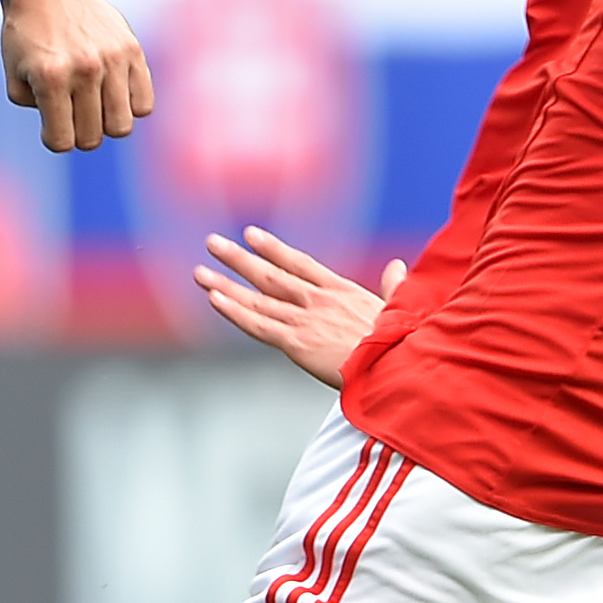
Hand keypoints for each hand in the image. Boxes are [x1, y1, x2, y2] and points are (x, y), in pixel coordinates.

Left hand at [0, 0, 152, 151]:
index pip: (62, 142)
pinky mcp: (132, 49)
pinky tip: (114, 92)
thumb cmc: (26, 33)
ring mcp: (112, 59)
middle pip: (92, 138)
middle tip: (71, 111)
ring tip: (94, 104)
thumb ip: (37, 110)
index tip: (51, 123)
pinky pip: (144, 103)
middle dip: (79, 133)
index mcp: (51, 78)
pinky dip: (130, 107)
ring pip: (122, 126)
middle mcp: (84, 69)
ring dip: (105, 123)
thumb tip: (69, 129)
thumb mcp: (14, 76)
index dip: (54, 138)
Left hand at [193, 227, 404, 389]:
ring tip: (200, 273)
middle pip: (269, 275)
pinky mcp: (296, 343)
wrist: (396, 367)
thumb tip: (397, 266)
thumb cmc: (402, 343)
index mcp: (340, 290)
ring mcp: (304, 320)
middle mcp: (317, 300)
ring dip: (225, 285)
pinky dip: (234, 312)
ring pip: (256, 299)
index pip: (299, 263)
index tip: (251, 235)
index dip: (273, 248)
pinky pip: (257, 325)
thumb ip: (393, 285)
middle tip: (212, 243)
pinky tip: (215, 299)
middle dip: (237, 258)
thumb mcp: (399, 307)